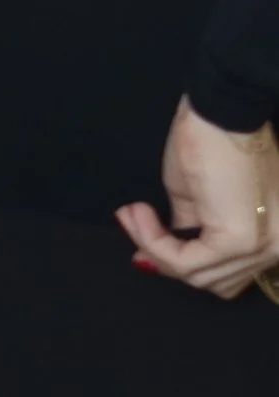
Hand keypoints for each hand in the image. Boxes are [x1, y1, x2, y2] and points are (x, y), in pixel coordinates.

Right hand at [116, 98, 278, 298]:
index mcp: (274, 237)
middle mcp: (277, 249)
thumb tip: (155, 252)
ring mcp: (262, 247)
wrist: (220, 113)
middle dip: (165, 258)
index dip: (182, 263)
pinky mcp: (239, 240)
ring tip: (132, 213)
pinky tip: (138, 214)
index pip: (229, 275)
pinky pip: (186, 260)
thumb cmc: (213, 141)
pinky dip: (154, 241)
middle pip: (214, 283)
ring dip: (153, 246)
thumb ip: (188, 229)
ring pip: (198, 276)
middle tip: (133, 221)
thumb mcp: (196, 197)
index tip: (142, 243)